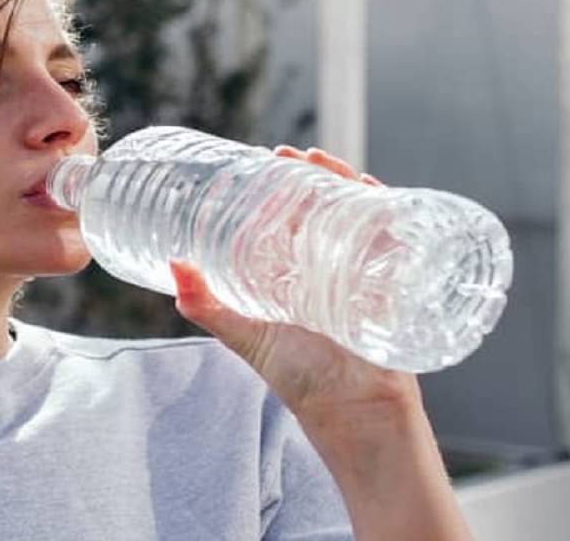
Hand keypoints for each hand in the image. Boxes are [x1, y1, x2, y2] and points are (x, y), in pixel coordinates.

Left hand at [170, 146, 419, 429]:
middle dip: (312, 174)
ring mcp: (363, 271)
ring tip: (323, 163)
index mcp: (296, 270)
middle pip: (325, 205)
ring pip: (358, 213)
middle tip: (289, 154)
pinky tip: (374, 192)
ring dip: (345, 182)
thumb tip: (174, 264)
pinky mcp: (392, 284)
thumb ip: (206, 305)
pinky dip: (389, 212)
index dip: (279, 185)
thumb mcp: (244, 335)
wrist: (351, 414)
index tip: (262, 159)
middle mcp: (330, 265)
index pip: (290, 214)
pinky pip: (395, 239)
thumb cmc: (299, 378)